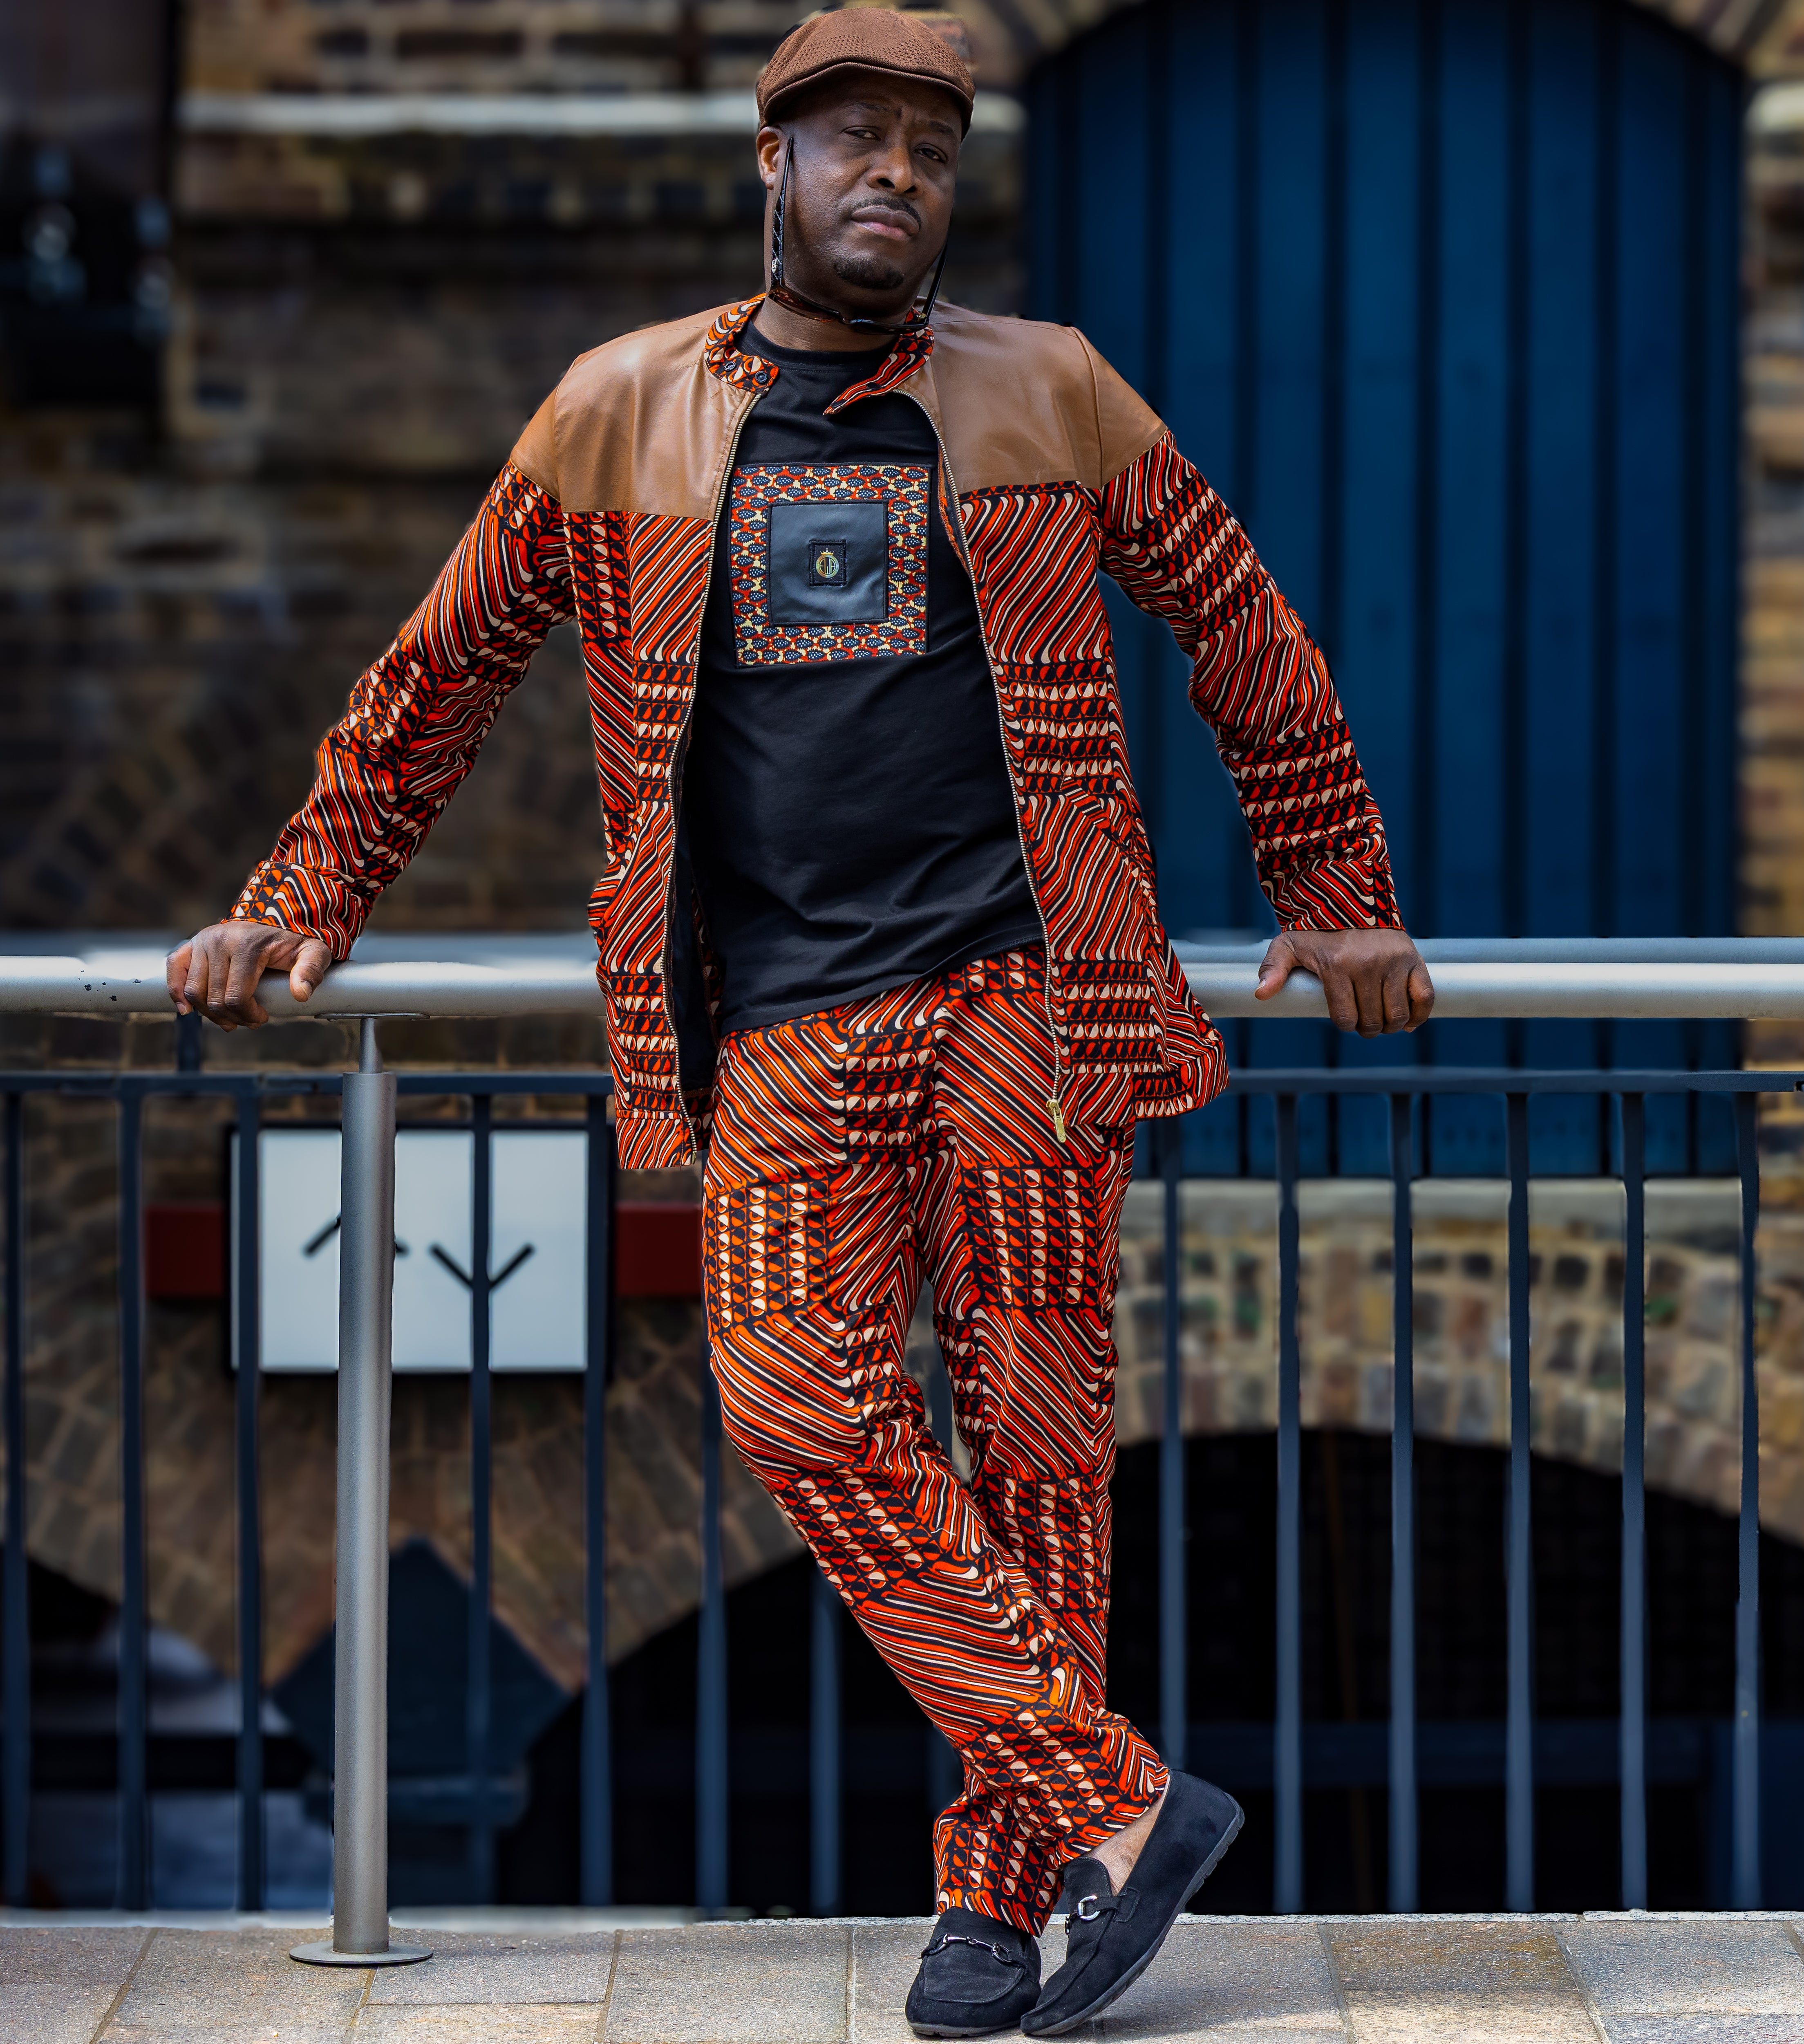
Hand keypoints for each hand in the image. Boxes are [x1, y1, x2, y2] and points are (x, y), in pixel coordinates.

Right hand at [167, 921, 333, 1030]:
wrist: (277, 916)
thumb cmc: (295, 939)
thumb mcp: (313, 951)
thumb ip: (310, 971)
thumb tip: (301, 994)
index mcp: (247, 945)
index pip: (237, 996)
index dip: (249, 1016)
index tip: (262, 1018)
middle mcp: (219, 941)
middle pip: (215, 999)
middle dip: (233, 1018)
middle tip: (249, 1021)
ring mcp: (202, 941)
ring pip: (194, 991)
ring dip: (209, 1013)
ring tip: (229, 1019)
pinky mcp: (192, 943)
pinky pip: (175, 968)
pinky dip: (177, 991)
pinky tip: (187, 1009)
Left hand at [1254, 927, 1433, 1035]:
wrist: (1349, 899)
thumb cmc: (1315, 929)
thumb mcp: (1288, 945)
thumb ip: (1273, 968)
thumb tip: (1260, 994)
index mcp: (1337, 966)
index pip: (1345, 1017)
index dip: (1344, 1024)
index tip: (1343, 1018)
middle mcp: (1368, 964)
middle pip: (1371, 1019)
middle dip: (1366, 1028)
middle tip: (1362, 1023)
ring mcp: (1394, 961)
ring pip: (1397, 1013)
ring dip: (1389, 1026)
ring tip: (1381, 1021)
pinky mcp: (1414, 958)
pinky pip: (1424, 996)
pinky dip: (1419, 1014)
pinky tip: (1408, 1022)